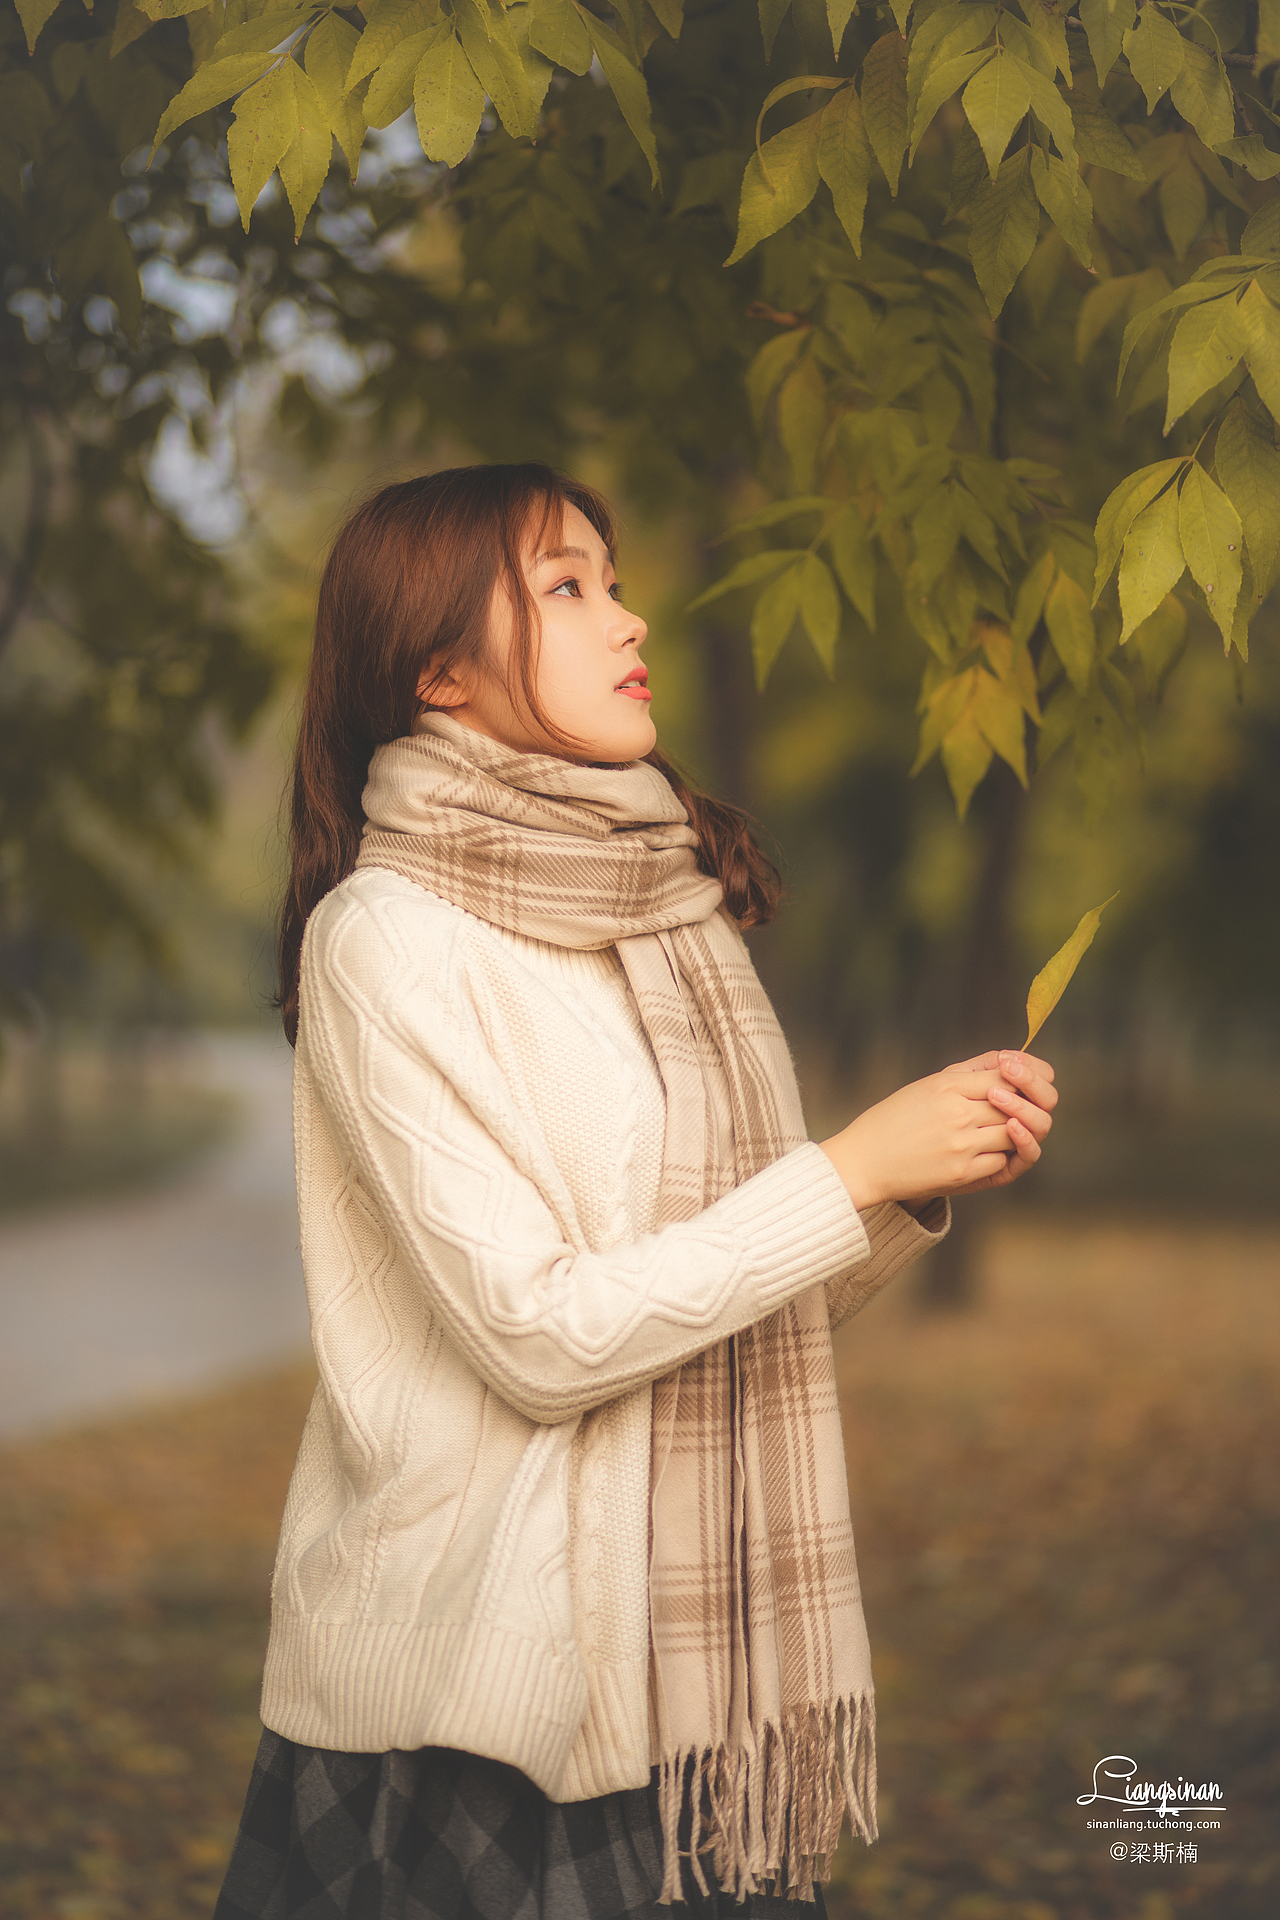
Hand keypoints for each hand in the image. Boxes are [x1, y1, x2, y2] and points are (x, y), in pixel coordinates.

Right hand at [818, 1050, 1057, 1209]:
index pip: (1004, 1075)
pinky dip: (1000, 1156)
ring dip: (1013, 1132)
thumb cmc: (892, 1121)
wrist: (862, 1162)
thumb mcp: (925, 1086)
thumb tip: (1008, 1062)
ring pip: (1014, 1133)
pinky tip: (986, 1152)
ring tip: (1002, 1130)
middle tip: (1017, 1108)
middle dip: (1021, 1105)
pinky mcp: (962, 1173)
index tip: (1017, 1083)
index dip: (1019, 1078)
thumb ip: (967, 1073)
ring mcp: (962, 1145)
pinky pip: (1001, 1162)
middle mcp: (957, 1113)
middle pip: (1014, 1103)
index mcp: (946, 1086)